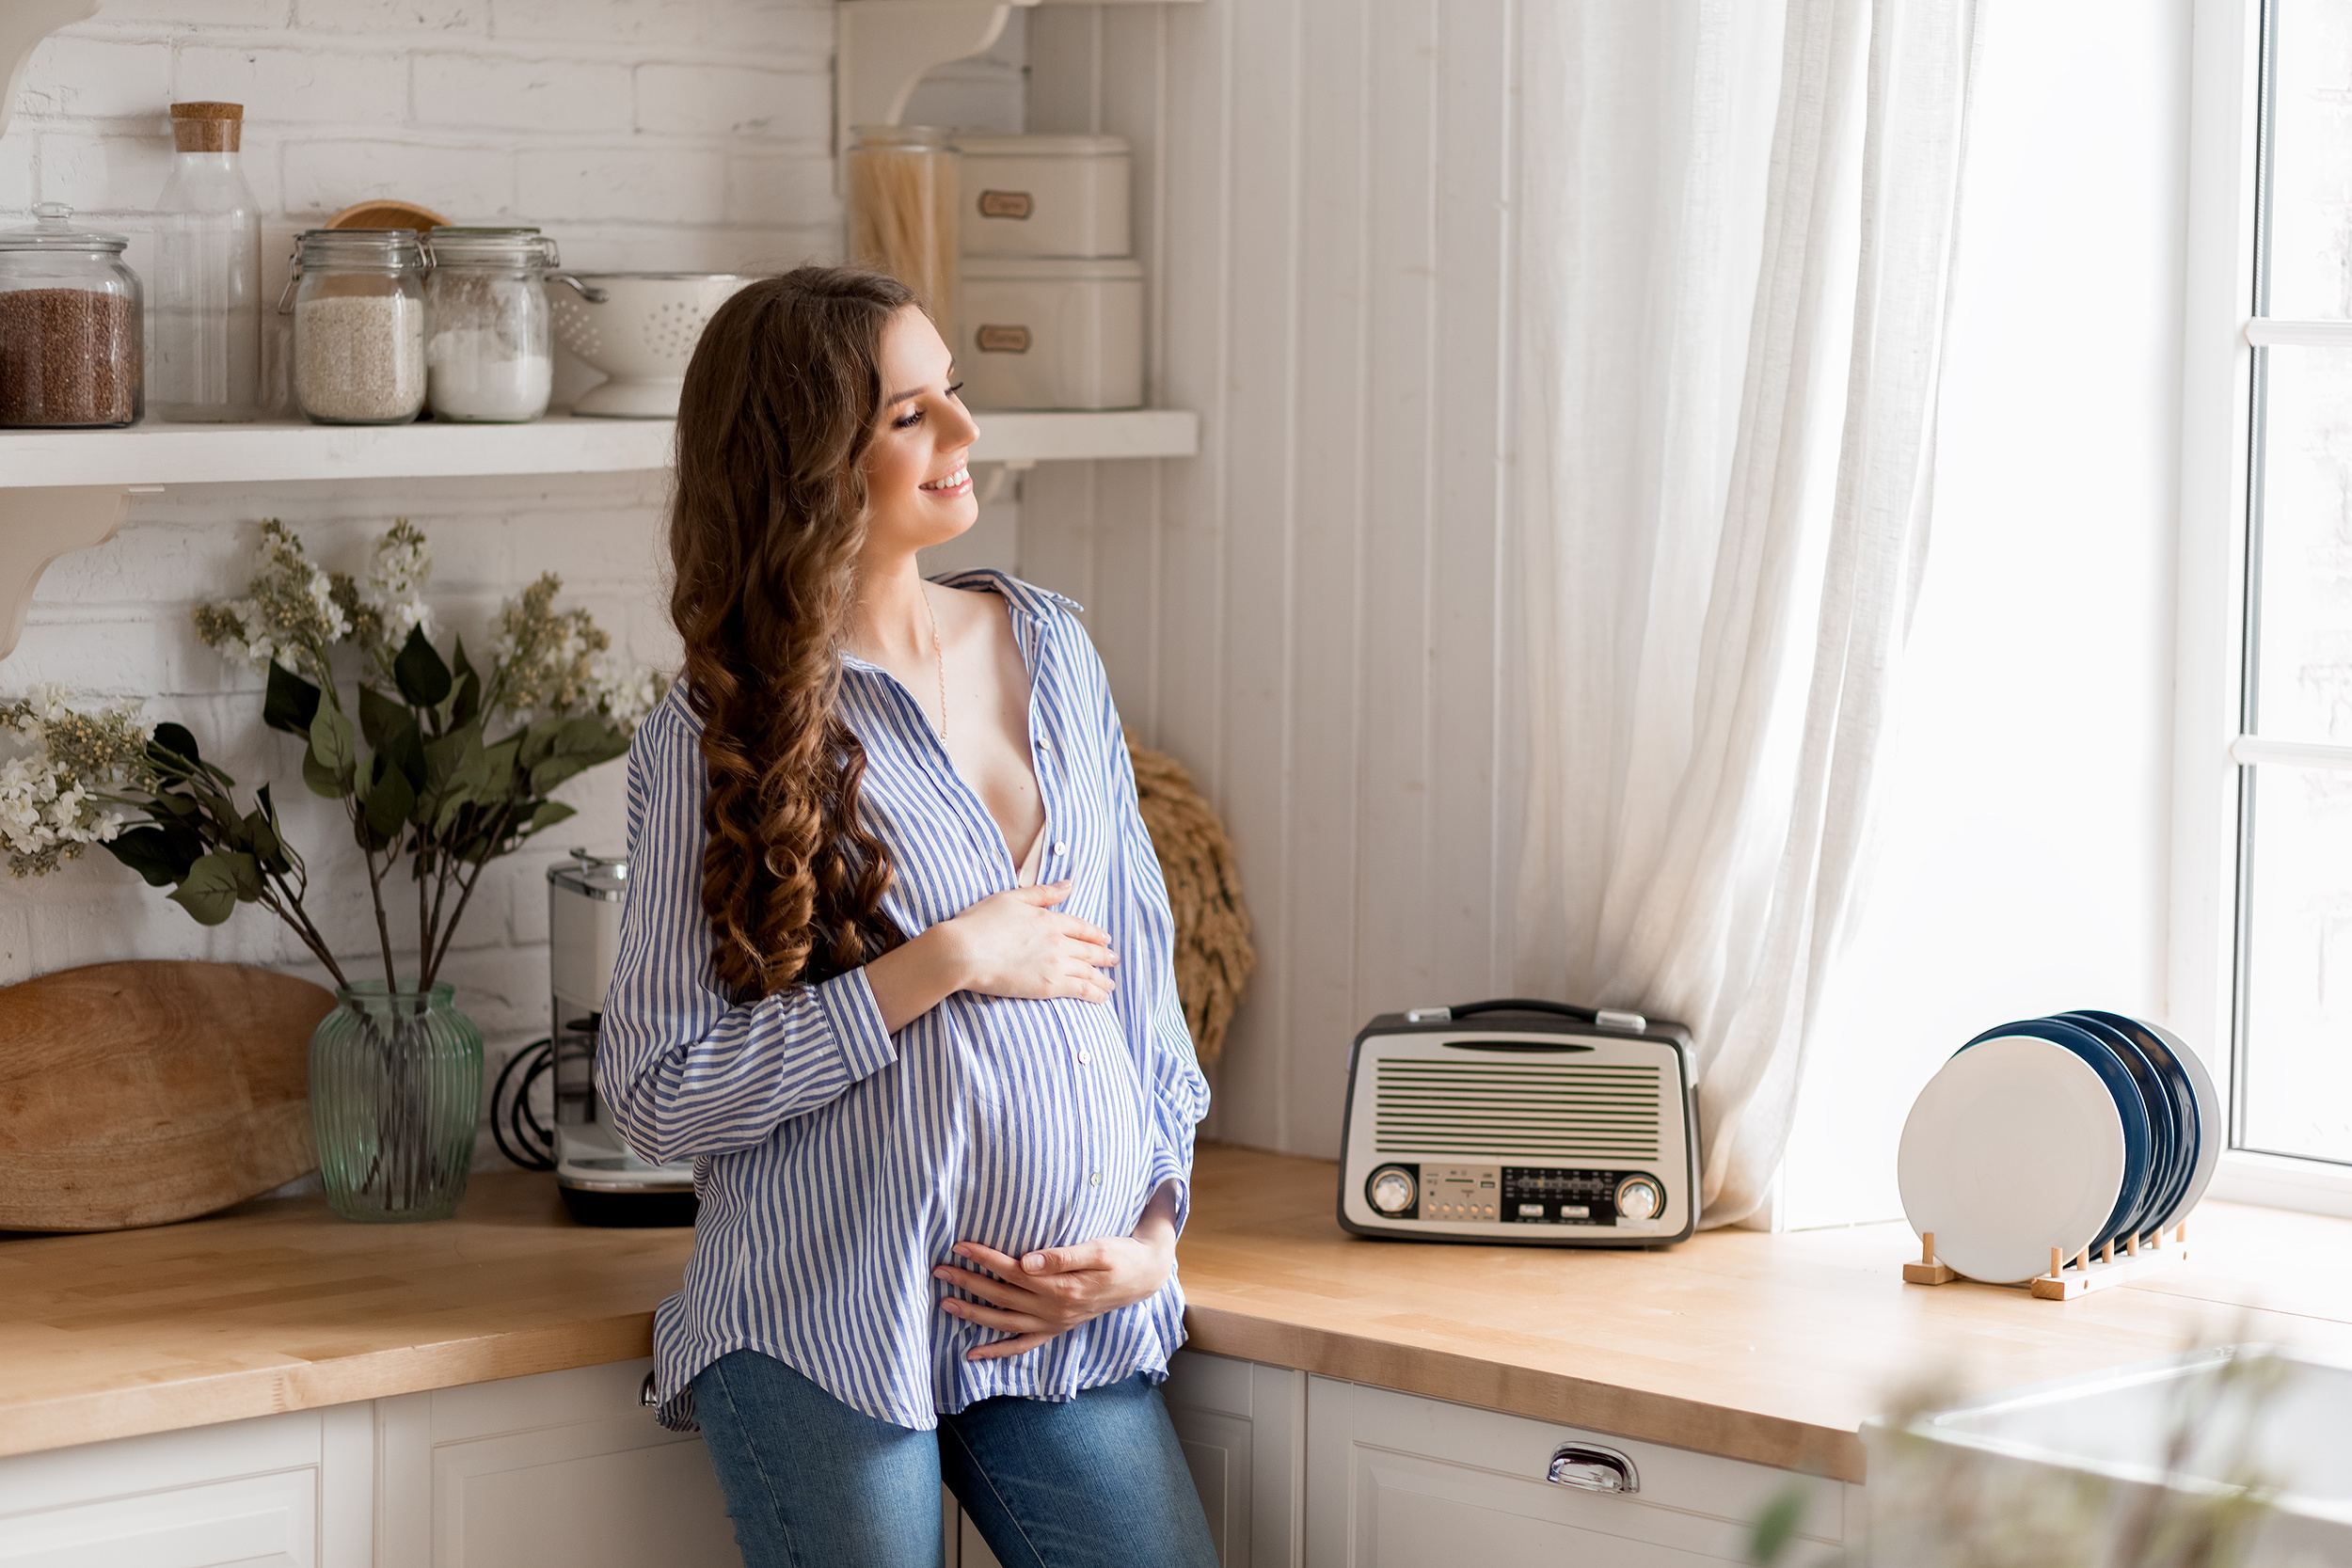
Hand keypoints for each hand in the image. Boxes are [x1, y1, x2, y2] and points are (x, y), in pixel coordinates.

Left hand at [934, 1232, 1175, 1360]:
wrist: (1143, 1277)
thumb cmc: (1120, 1256)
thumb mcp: (1098, 1249)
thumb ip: (1061, 1256)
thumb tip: (1025, 1261)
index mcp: (1061, 1286)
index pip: (1012, 1270)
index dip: (984, 1257)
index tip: (959, 1245)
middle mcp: (1053, 1309)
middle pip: (1002, 1296)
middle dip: (968, 1282)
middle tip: (939, 1270)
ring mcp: (1053, 1323)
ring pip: (1005, 1322)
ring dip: (974, 1314)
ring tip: (945, 1304)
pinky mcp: (1056, 1329)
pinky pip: (1022, 1346)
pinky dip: (997, 1351)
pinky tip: (973, 1352)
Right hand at [942, 881, 1118, 1003]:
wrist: (965, 952)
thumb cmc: (980, 923)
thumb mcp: (1012, 898)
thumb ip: (1043, 893)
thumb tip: (1068, 885)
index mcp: (1048, 919)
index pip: (1080, 927)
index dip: (1094, 933)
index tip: (1105, 939)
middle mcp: (1057, 942)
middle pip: (1088, 950)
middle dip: (1104, 956)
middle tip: (1114, 960)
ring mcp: (1055, 965)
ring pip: (1088, 971)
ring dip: (1103, 978)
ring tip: (1111, 984)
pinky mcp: (1048, 986)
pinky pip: (1080, 990)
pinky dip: (1095, 993)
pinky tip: (1102, 996)